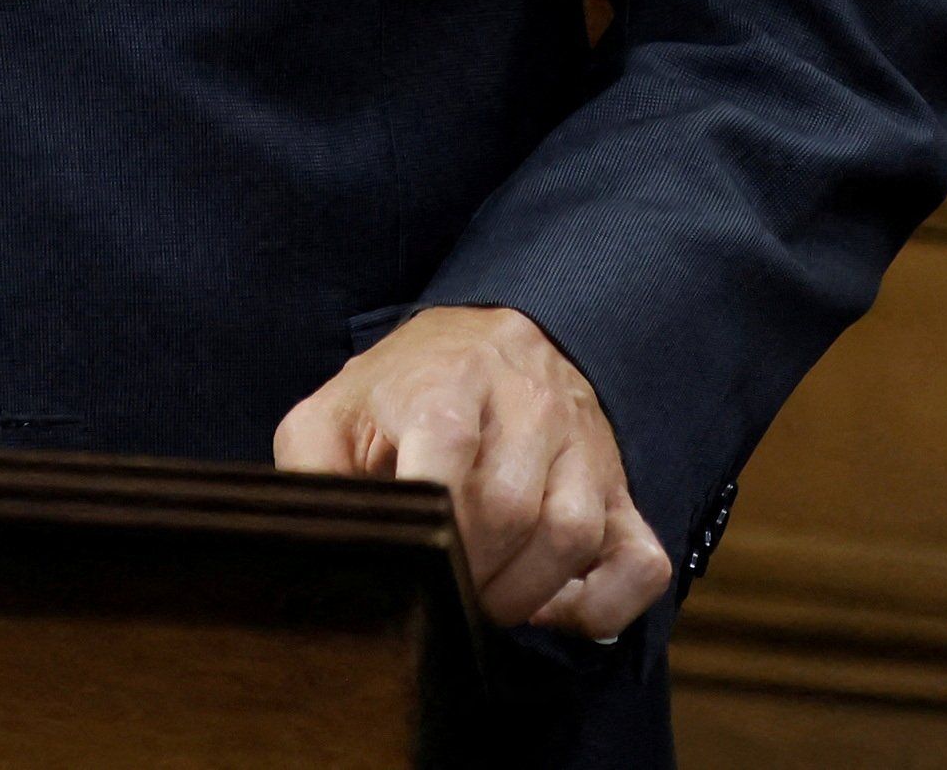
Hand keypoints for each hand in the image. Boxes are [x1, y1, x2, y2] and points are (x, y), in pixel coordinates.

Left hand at [273, 306, 671, 635]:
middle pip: (511, 510)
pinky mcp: (621, 488)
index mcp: (450, 382)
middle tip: (440, 591)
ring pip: (572, 535)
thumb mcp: (338, 408)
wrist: (494, 337)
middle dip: (467, 574)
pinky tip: (553, 607)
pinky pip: (640, 564)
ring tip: (484, 598)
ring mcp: (584, 447)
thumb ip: (310, 466)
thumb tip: (306, 535)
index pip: (450, 449)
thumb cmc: (405, 389)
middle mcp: (528, 406)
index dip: (431, 523)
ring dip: (522, 593)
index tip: (412, 560)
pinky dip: (600, 606)